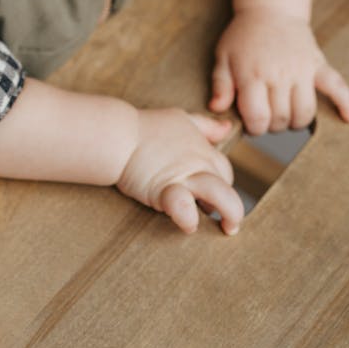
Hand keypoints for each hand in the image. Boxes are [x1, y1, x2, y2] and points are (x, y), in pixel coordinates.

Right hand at [116, 108, 243, 235]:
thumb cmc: (147, 128)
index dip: (222, 185)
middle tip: (224, 222)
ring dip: (230, 213)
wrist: (119, 134)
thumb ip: (206, 126)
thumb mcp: (182, 119)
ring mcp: (184, 177)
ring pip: (220, 194)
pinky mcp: (164, 190)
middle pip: (227, 186)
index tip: (211, 198)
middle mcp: (198, 163)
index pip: (225, 171)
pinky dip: (189, 217)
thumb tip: (227, 127)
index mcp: (203, 149)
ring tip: (226, 228)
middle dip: (230, 206)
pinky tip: (188, 224)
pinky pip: (184, 205)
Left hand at [208, 8, 348, 133]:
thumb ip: (221, 85)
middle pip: (281, 118)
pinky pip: (337, 85)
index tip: (253, 122)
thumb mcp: (223, 57)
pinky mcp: (318, 64)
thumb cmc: (243, 36)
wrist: (270, 9)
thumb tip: (217, 109)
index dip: (255, 127)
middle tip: (267, 115)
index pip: (258, 117)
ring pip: (305, 111)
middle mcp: (279, 74)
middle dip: (273, 125)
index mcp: (253, 74)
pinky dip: (346, 103)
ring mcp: (301, 69)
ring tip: (287, 113)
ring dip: (296, 121)